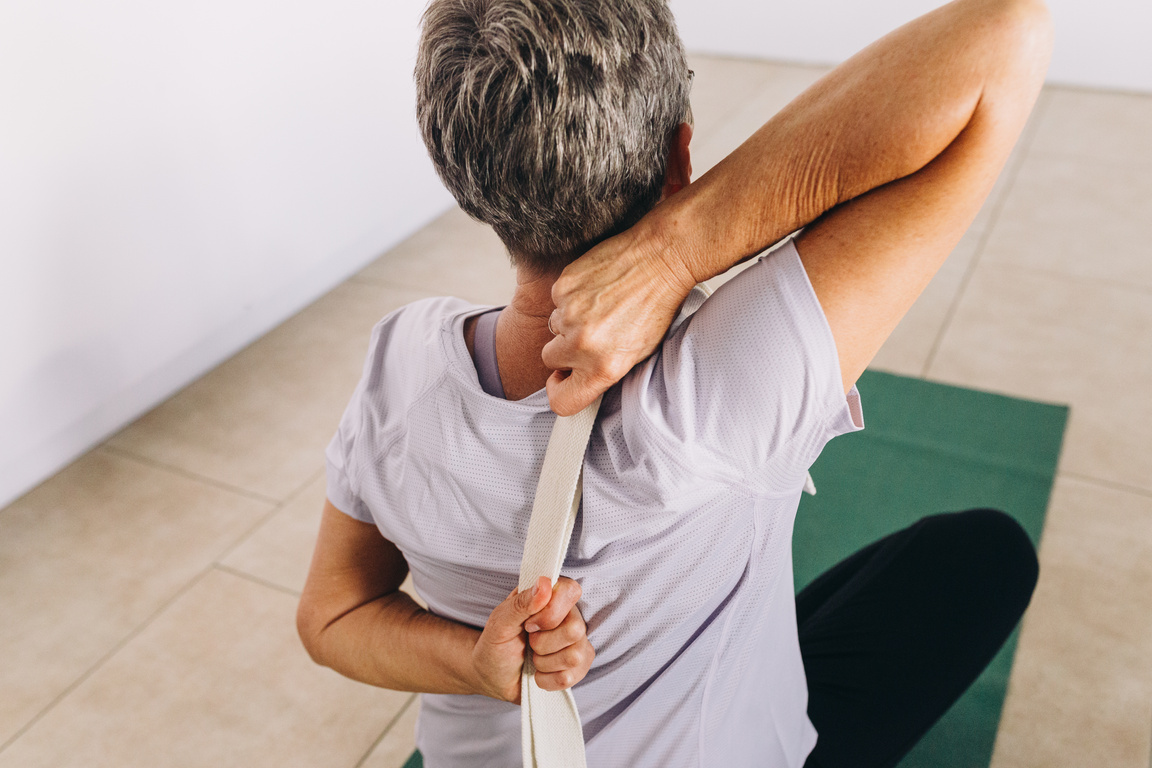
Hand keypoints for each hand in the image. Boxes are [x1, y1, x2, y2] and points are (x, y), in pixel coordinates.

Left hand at [471, 576, 594, 702]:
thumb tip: (545, 584)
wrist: (493, 676)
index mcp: (552, 597)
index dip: (551, 612)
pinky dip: (546, 679)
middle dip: (542, 643)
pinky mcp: (578, 668)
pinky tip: (538, 672)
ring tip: (532, 658)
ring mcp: (578, 643)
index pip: (571, 591)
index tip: (529, 624)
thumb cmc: (497, 643)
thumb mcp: (500, 621)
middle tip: (528, 642)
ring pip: (574, 656)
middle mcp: (570, 617)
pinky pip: (570, 677)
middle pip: (575, 629)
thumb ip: (522, 602)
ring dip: (543, 663)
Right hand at [541, 219, 696, 415]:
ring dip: (569, 321)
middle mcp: (582, 344)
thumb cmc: (658, 306)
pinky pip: (557, 299)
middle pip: (551, 359)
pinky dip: (571, 296)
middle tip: (592, 332)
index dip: (560, 391)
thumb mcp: (638, 353)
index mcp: (604, 367)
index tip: (565, 379)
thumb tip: (578, 377)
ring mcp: (570, 313)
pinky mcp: (564, 285)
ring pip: (553, 327)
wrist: (663, 258)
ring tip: (600, 306)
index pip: (561, 401)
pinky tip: (597, 288)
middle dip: (565, 349)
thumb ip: (603, 369)